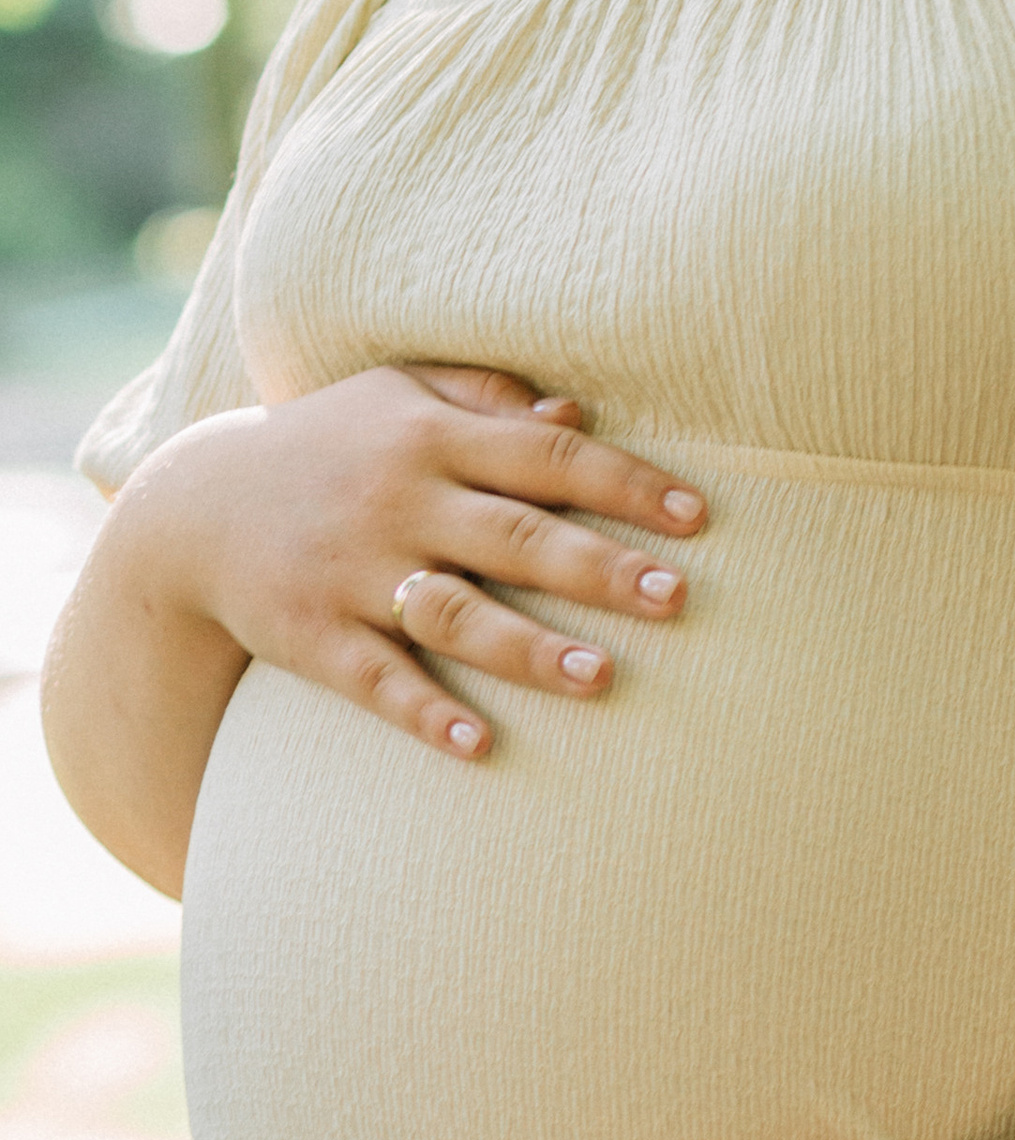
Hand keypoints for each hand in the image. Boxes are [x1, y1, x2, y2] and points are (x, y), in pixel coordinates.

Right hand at [148, 363, 704, 763]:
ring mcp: (351, 572)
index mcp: (429, 435)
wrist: (192, 508)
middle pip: (515, 535)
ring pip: (453, 614)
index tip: (697, 517)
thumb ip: (486, 394)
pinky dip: (427, 714)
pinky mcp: (311, 637)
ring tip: (605, 676)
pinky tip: (483, 746)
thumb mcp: (396, 392)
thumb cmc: (328, 444)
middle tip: (681, 599)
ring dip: (529, 648)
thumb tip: (578, 411)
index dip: (624, 483)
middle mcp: (397, 500)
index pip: (547, 456)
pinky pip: (377, 681)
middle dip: (600, 568)